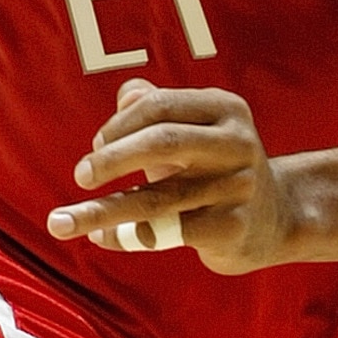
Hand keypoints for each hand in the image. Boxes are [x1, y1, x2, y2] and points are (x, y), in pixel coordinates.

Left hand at [45, 80, 302, 274]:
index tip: (95, 144)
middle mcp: (236, 144)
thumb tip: (124, 98)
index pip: (160, 106)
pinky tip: (101, 238)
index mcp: (224, 109)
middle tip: (79, 175)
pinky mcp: (232, 229)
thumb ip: (154, 106)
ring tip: (60, 223)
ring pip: (157, 200)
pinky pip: (166, 234)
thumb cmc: (216, 166)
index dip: (120, 124)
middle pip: (162, 143)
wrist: (277, 218)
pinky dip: (126, 238)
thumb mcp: (194, 128)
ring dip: (101, 212)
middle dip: (112, 159)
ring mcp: (237, 189)